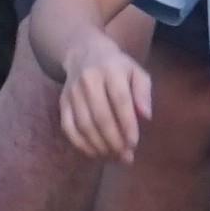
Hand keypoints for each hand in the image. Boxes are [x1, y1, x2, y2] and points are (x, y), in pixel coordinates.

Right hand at [50, 35, 157, 165]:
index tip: (134, 143)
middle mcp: (89, 80)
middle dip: (114, 140)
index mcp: (111, 70)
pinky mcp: (63, 102)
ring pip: (84, 125)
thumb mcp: (136, 72)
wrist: (85, 54)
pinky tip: (95, 153)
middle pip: (100, 116)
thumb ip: (143, 92)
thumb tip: (146, 116)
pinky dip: (81, 144)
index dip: (127, 124)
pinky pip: (68, 127)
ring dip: (99, 146)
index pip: (120, 100)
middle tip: (125, 156)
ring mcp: (73, 92)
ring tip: (113, 157)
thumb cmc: (117, 67)